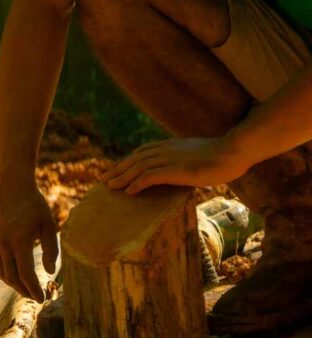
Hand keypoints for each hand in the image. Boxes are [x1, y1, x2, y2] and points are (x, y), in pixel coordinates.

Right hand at [0, 183, 58, 301]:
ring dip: (12, 283)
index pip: (26, 274)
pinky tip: (9, 275)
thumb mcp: (48, 224)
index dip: (34, 289)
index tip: (42, 299)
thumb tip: (50, 272)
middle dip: (24, 290)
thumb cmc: (33, 203)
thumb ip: (51, 249)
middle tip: (35, 297)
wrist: (10, 184)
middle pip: (12, 276)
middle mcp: (2, 242)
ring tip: (24, 287)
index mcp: (19, 240)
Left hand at [100, 136, 249, 194]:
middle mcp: (165, 149)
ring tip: (110, 186)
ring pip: (137, 168)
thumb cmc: (223, 155)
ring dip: (122, 177)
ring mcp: (169, 158)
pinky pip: (149, 176)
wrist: (234, 151)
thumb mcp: (200, 154)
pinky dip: (136, 183)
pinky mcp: (174, 169)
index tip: (117, 169)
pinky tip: (129, 191)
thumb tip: (187, 168)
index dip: (128, 161)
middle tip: (104, 179)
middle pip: (134, 159)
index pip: (142, 152)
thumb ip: (188, 159)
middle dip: (118, 169)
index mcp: (170, 145)